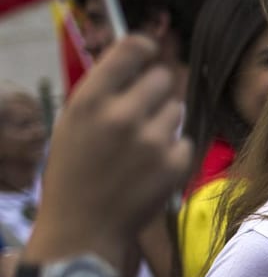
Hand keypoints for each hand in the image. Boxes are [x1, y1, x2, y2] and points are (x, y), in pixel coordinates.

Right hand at [29, 36, 190, 263]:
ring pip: (177, 109)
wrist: (84, 227)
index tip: (147, 57)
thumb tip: (141, 58)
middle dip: (155, 91)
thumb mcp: (73, 122)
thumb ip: (105, 90)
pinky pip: (185, 140)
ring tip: (140, 146)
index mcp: (91, 99)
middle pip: (163, 77)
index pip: (134, 48)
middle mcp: (123, 115)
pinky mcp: (176, 164)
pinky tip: (151, 167)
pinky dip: (174, 151)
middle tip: (139, 113)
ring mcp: (153, 140)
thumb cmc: (74, 172)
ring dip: (164, 121)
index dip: (144, 50)